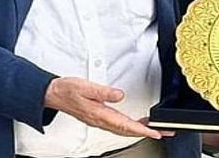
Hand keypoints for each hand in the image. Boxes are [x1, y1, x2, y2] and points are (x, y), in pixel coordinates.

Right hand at [44, 77, 174, 139]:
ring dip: (141, 130)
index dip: (142, 130)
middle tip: (165, 131)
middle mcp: (101, 120)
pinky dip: (131, 125)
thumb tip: (120, 95)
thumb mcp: (86, 87)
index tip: (156, 132)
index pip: (125, 125)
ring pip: (124, 129)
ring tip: (156, 128)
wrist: (54, 94)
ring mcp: (100, 120)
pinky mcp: (99, 117)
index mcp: (100, 114)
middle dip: (148, 132)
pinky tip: (137, 122)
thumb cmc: (68, 90)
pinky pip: (119, 125)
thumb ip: (104, 92)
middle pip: (129, 130)